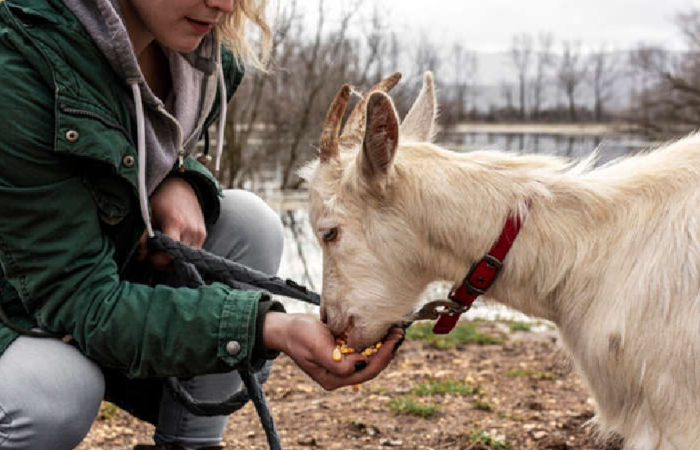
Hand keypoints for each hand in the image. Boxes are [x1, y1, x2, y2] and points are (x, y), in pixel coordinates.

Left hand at [138, 177, 205, 268]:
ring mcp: (199, 233)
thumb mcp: (147, 215)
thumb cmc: (160, 199)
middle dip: (164, 261)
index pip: (168, 255)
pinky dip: (182, 252)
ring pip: (186, 258)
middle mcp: (191, 230)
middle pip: (177, 259)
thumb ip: (142, 237)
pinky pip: (192, 251)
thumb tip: (141, 256)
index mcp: (175, 223)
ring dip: (174, 257)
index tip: (149, 255)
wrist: (180, 186)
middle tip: (154, 253)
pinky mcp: (203, 234)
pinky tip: (174, 242)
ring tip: (164, 247)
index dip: (157, 260)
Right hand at [263, 312, 403, 389]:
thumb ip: (338, 362)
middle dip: (387, 351)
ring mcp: (341, 365)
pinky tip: (382, 330)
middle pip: (371, 367)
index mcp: (333, 379)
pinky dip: (374, 341)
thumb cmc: (298, 335)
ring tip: (395, 331)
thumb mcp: (317, 347)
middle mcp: (339, 375)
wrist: (285, 327)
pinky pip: (363, 350)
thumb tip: (361, 365)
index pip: (366, 371)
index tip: (394, 340)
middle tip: (400, 333)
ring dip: (383, 345)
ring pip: (369, 359)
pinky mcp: (341, 353)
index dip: (383, 357)